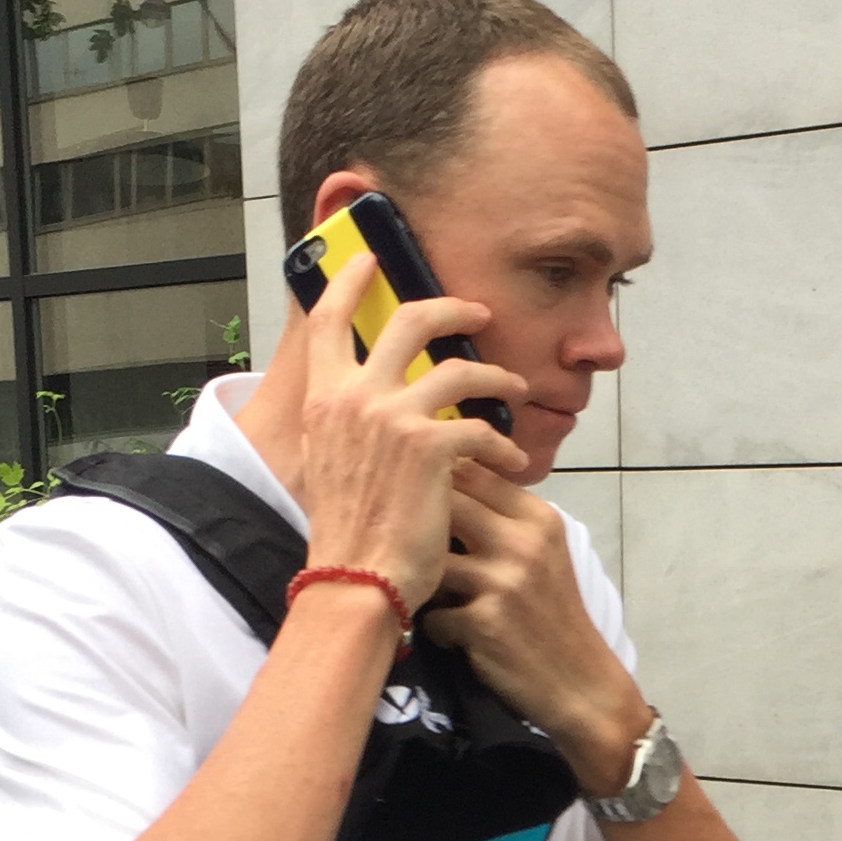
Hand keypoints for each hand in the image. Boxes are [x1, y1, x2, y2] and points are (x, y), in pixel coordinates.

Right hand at [273, 255, 530, 612]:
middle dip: (452, 307)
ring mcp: (393, 417)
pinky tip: (514, 460)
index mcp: (324, 399)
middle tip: (480, 313)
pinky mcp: (432, 445)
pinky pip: (482, 427)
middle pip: (409, 319)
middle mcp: (354, 396)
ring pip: (461, 368)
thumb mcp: (332, 464)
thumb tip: (373, 406)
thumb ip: (350, 425)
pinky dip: (504, 444)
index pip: (329, 320)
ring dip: (498, 377)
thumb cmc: (349, 534)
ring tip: (517, 388)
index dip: (350, 282)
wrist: (357, 579)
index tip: (371, 261)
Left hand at [426, 461, 649, 793]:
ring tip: (441, 600)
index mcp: (539, 518)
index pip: (473, 471)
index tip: (424, 504)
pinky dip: (439, 629)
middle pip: (445, 505)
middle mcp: (523, 542)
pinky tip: (457, 637)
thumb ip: (503, 519)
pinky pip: (433, 614)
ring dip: (427, 583)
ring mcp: (503, 582)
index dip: (437, 480)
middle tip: (417, 552)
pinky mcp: (484, 622)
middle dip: (422, 528)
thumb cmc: (554, 617)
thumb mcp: (544, 555)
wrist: (581, 684)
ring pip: (430, 561)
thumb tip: (439, 481)